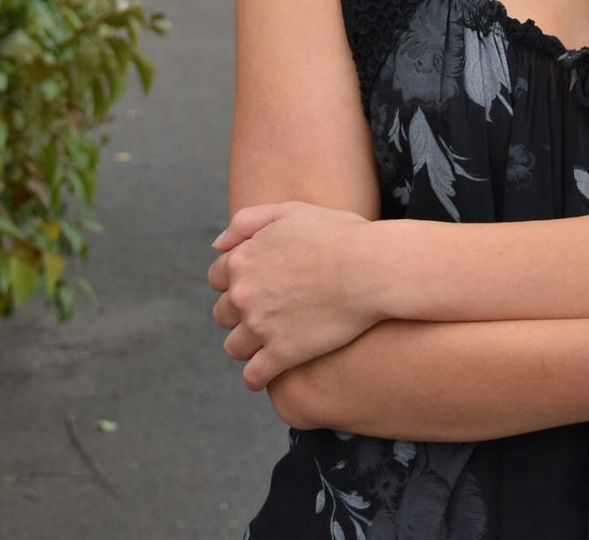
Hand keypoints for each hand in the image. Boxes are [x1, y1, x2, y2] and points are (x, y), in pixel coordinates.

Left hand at [208, 201, 384, 389]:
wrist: (371, 268)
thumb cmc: (339, 235)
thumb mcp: (290, 211)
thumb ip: (248, 221)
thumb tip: (218, 245)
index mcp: (243, 259)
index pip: (217, 277)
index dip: (234, 281)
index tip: (254, 285)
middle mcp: (244, 294)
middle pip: (222, 313)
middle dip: (239, 314)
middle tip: (265, 313)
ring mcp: (261, 326)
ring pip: (234, 347)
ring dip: (246, 346)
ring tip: (266, 344)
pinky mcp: (282, 353)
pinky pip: (253, 376)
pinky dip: (257, 377)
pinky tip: (269, 373)